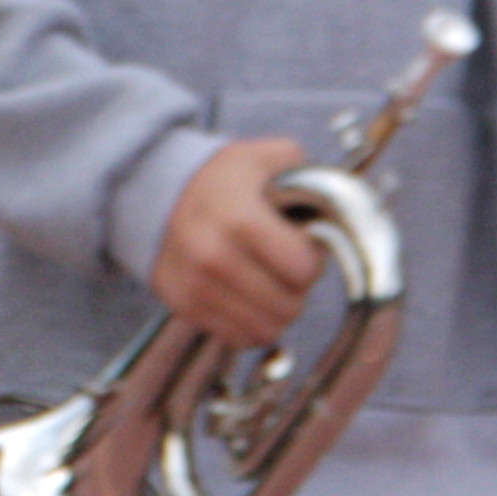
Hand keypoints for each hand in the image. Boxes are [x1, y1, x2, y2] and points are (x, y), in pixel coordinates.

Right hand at [151, 139, 320, 342]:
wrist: (158, 188)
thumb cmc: (225, 177)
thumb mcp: (267, 158)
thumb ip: (309, 175)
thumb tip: (338, 213)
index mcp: (238, 217)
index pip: (302, 269)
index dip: (311, 259)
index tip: (299, 243)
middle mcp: (211, 256)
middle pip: (287, 306)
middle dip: (295, 288)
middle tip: (284, 265)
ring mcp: (194, 285)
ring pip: (265, 330)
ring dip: (275, 310)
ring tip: (267, 281)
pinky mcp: (183, 306)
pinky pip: (238, 338)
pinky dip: (251, 323)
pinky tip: (247, 295)